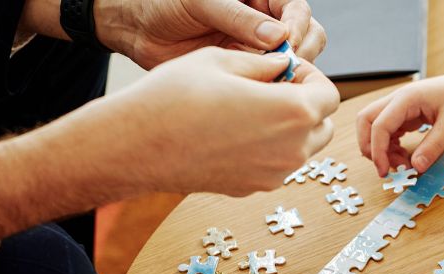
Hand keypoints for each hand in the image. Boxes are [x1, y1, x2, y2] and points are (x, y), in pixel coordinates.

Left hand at [96, 0, 327, 68]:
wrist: (136, 29)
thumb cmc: (163, 3)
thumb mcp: (200, 2)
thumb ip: (238, 17)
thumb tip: (277, 35)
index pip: (297, 10)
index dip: (298, 27)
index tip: (289, 43)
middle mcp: (264, 23)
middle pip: (307, 37)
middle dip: (303, 53)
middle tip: (286, 68)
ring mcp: (258, 50)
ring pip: (294, 64)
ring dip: (290, 74)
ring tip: (272, 82)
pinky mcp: (246, 73)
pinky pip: (271, 83)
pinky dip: (271, 91)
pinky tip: (260, 94)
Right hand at [102, 47, 337, 195]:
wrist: (137, 145)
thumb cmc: (175, 96)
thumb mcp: (222, 61)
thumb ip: (264, 63)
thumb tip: (283, 66)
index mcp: (293, 112)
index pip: (329, 94)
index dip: (311, 77)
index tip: (286, 70)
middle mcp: (292, 150)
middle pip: (323, 125)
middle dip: (306, 104)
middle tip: (272, 88)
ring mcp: (274, 174)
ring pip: (304, 149)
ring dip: (291, 128)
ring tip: (252, 109)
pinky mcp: (254, 188)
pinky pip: (278, 165)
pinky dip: (270, 149)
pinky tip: (235, 132)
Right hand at [357, 72, 443, 176]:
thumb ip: (434, 146)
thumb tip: (416, 168)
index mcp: (406, 98)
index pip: (379, 125)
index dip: (377, 150)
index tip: (384, 171)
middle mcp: (397, 100)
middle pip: (366, 121)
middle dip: (369, 147)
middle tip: (385, 168)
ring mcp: (398, 107)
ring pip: (373, 127)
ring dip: (380, 148)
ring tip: (402, 164)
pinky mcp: (403, 114)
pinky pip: (387, 131)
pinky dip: (389, 146)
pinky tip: (404, 156)